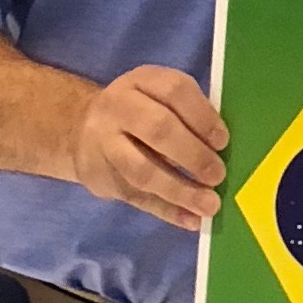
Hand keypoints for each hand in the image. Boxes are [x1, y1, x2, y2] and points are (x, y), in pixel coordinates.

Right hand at [74, 65, 228, 228]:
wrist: (79, 129)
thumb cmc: (139, 110)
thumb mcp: (157, 96)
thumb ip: (187, 114)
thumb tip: (221, 148)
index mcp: (141, 81)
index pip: (174, 91)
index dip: (202, 117)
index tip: (223, 141)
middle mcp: (119, 108)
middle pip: (157, 129)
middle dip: (193, 154)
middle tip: (218, 175)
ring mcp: (105, 144)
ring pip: (143, 171)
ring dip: (180, 190)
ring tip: (210, 205)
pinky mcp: (102, 178)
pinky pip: (137, 198)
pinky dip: (168, 211)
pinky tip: (191, 220)